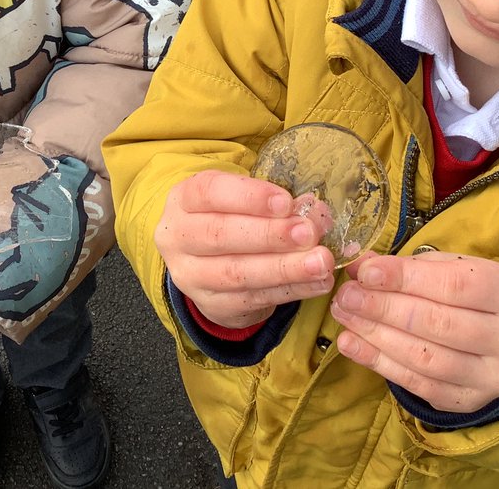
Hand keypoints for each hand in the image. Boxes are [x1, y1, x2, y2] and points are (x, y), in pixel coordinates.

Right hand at [154, 169, 335, 329]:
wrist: (208, 263)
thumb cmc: (231, 219)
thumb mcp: (245, 201)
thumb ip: (277, 203)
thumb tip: (314, 211)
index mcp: (184, 199)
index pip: (208, 193)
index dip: (249, 197)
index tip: (286, 202)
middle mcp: (178, 237)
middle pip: (220, 234)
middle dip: (269, 234)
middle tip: (308, 233)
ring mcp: (190, 275)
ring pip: (236, 273)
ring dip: (284, 268)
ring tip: (320, 262)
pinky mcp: (211, 305)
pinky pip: (252, 299)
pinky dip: (289, 290)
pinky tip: (316, 282)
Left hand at [331, 251, 498, 412]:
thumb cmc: (475, 296)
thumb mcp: (452, 269)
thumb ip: (409, 267)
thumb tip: (360, 267)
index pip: (455, 286)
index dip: (406, 279)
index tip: (366, 273)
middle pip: (439, 324)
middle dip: (383, 308)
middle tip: (347, 296)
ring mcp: (494, 377)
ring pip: (426, 358)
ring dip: (376, 336)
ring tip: (344, 316)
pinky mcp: (470, 402)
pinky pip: (419, 385)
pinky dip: (379, 363)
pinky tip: (352, 345)